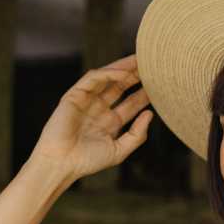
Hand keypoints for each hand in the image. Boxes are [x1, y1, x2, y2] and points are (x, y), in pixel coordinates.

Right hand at [28, 54, 152, 181]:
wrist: (62, 163)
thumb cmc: (87, 161)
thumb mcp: (119, 150)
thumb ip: (136, 135)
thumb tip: (150, 114)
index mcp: (110, 122)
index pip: (130, 103)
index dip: (144, 94)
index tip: (161, 86)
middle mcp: (99, 108)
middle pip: (120, 86)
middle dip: (135, 75)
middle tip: (152, 65)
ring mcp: (87, 100)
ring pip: (107, 78)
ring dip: (123, 68)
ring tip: (139, 61)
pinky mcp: (75, 94)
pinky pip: (93, 78)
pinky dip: (108, 74)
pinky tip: (123, 74)